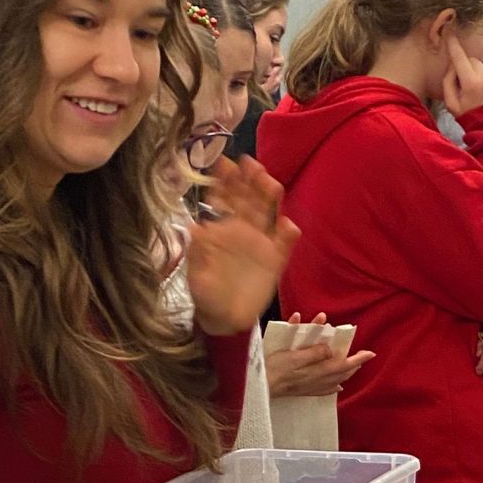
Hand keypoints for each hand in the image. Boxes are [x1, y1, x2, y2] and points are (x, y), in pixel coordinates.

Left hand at [186, 154, 296, 335]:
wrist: (224, 319)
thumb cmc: (206, 294)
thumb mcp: (195, 275)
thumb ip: (196, 252)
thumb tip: (193, 228)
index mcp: (220, 230)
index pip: (223, 200)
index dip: (224, 182)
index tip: (224, 163)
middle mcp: (241, 230)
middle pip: (248, 198)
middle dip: (248, 179)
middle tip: (249, 163)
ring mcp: (260, 243)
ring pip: (267, 212)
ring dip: (269, 196)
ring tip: (269, 183)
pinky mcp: (276, 260)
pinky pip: (285, 243)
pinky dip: (288, 233)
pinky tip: (288, 225)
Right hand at [265, 312, 373, 400]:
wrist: (261, 387)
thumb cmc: (275, 370)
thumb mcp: (294, 355)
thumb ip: (314, 352)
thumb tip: (330, 350)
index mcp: (319, 370)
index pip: (344, 364)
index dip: (358, 359)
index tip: (370, 353)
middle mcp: (318, 380)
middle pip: (342, 373)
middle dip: (354, 365)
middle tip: (363, 358)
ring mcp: (312, 386)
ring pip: (335, 380)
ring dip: (345, 373)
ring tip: (352, 368)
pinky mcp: (304, 390)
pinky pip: (324, 389)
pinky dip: (332, 386)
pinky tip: (336, 387)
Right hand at [440, 30, 482, 119]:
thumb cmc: (470, 117)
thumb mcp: (451, 103)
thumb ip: (448, 81)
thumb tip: (453, 64)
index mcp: (472, 83)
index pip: (460, 57)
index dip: (453, 45)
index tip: (450, 33)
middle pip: (472, 61)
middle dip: (467, 69)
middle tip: (468, 86)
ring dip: (480, 74)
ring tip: (481, 92)